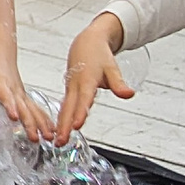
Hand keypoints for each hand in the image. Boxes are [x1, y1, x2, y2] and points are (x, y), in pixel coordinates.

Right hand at [58, 13, 130, 142]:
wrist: (86, 42)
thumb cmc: (98, 55)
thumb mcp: (112, 67)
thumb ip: (118, 83)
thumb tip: (128, 94)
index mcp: (86, 80)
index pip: (83, 99)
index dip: (80, 112)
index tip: (77, 125)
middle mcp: (75, 86)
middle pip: (68, 108)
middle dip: (64, 125)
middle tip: (60, 141)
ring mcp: (70, 88)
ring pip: (64, 108)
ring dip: (60, 125)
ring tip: (57, 141)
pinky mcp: (69, 90)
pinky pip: (63, 106)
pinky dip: (60, 118)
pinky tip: (58, 130)